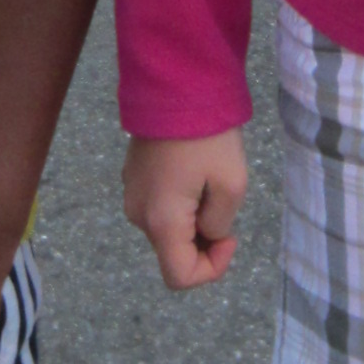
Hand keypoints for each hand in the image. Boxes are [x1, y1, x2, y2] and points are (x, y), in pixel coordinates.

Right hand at [123, 129, 248, 290]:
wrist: (175, 87)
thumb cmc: (208, 136)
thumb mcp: (231, 184)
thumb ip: (219, 223)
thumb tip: (206, 232)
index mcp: (161, 221)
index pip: (180, 277)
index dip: (212, 269)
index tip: (231, 236)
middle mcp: (139, 215)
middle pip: (174, 252)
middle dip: (204, 240)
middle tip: (224, 202)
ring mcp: (132, 195)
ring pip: (168, 229)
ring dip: (194, 219)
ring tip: (210, 182)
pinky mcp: (133, 178)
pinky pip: (159, 208)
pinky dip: (181, 204)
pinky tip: (194, 172)